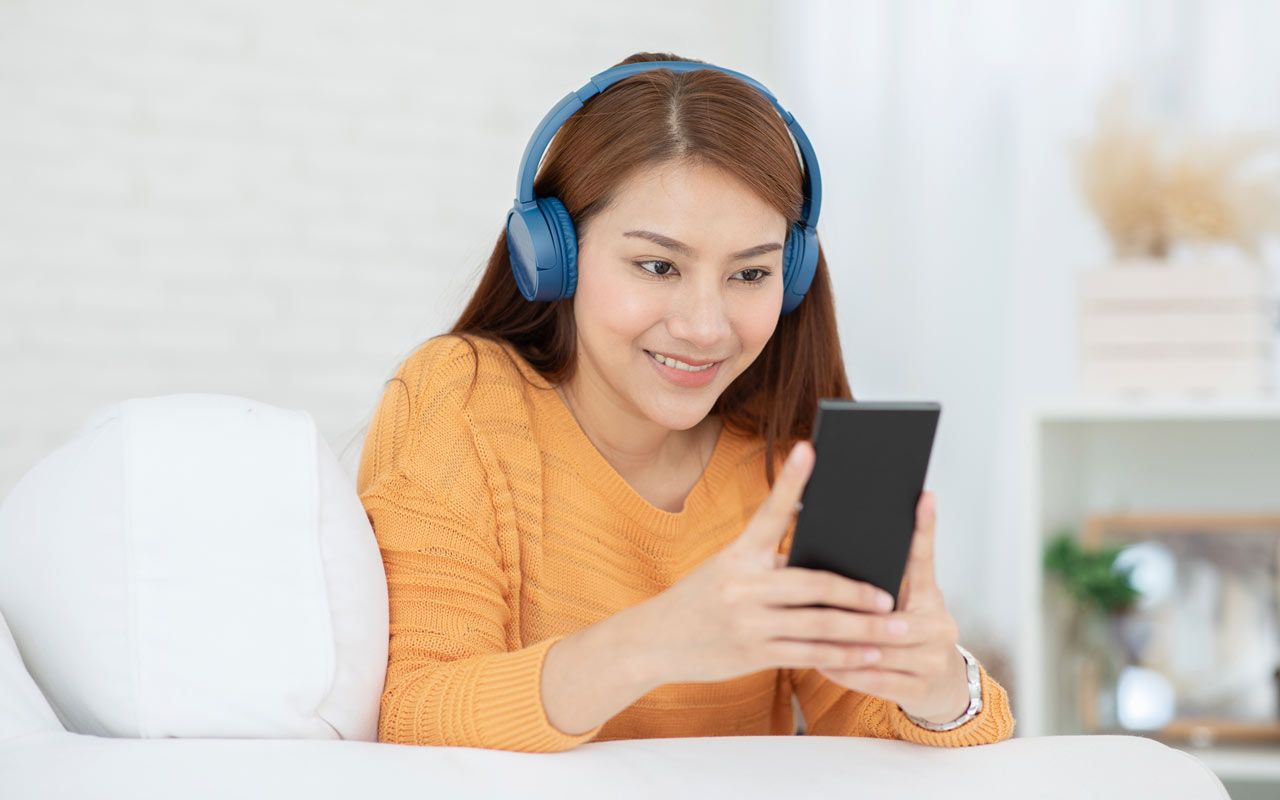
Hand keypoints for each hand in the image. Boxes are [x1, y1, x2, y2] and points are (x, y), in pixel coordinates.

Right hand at [629, 440, 902, 684]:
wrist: (654, 640)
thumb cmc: (699, 600)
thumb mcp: (726, 568)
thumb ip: (768, 563)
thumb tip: (824, 555)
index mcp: (738, 554)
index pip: (769, 511)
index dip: (791, 480)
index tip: (810, 449)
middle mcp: (743, 585)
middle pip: (814, 585)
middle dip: (859, 593)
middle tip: (892, 596)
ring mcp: (749, 622)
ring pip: (819, 625)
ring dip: (863, 630)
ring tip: (896, 629)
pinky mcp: (753, 653)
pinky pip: (808, 654)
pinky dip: (841, 654)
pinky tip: (868, 654)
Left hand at [815, 490, 970, 723]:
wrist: (943, 687)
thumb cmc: (912, 635)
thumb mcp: (909, 603)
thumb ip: (887, 579)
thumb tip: (849, 542)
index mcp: (932, 597)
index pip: (925, 559)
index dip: (925, 528)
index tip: (923, 497)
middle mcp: (941, 625)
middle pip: (890, 616)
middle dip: (853, 615)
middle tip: (816, 602)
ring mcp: (934, 659)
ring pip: (879, 650)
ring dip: (842, 645)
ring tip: (806, 636)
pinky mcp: (922, 689)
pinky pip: (876, 680)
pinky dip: (847, 671)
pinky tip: (823, 664)